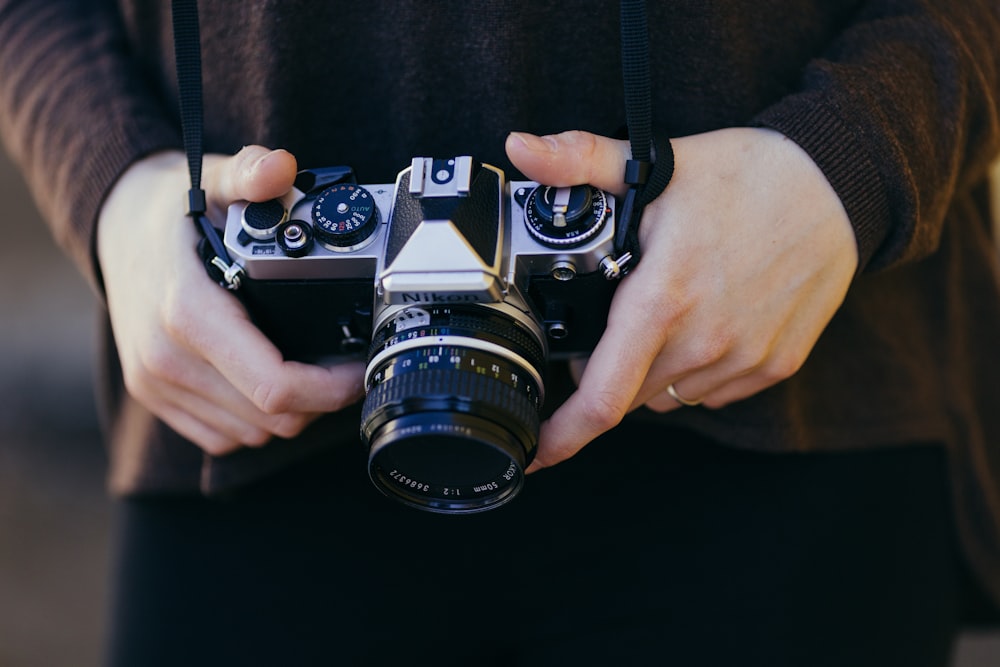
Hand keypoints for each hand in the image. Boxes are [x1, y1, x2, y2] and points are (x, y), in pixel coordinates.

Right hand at [97, 146, 364, 455]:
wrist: (111, 228)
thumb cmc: (168, 209)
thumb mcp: (212, 178)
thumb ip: (249, 174)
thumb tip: (281, 166)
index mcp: (187, 313)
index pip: (274, 385)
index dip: (331, 388)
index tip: (359, 368)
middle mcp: (166, 358)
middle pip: (270, 418)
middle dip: (320, 401)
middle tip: (346, 368)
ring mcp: (156, 383)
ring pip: (249, 433)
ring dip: (290, 414)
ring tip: (314, 374)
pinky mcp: (153, 396)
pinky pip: (220, 436)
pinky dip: (254, 422)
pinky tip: (270, 385)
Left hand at [506, 128, 858, 469]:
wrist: (840, 185)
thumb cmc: (748, 176)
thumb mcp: (656, 162)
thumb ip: (579, 162)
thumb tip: (518, 147)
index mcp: (663, 299)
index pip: (601, 396)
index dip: (562, 434)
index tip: (535, 453)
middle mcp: (704, 342)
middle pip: (628, 394)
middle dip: (602, 373)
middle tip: (608, 322)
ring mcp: (745, 359)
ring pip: (667, 396)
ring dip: (648, 372)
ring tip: (661, 315)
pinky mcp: (775, 364)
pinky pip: (712, 392)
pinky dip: (692, 372)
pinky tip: (701, 325)